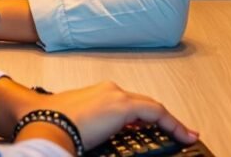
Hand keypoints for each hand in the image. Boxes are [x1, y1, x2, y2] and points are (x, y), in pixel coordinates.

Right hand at [42, 82, 198, 150]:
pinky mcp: (124, 105)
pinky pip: (156, 113)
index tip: (154, 128)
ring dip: (168, 122)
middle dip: (161, 118)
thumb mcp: (80, 126)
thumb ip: (96, 128)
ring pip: (152, 108)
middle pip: (144, 105)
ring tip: (184, 134)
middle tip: (177, 132)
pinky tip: (182, 134)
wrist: (47, 123)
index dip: (145, 117)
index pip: (130, 105)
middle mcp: (111, 90)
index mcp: (101, 93)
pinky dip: (171, 123)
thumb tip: (97, 139)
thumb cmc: (55, 125)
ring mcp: (118, 96)